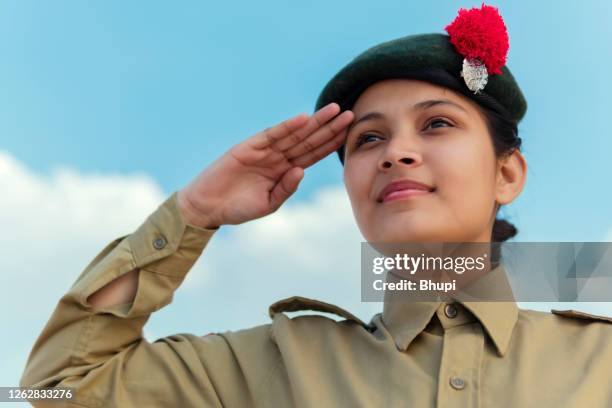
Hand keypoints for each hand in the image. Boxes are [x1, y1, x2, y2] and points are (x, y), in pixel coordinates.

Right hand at [177, 103, 353, 228]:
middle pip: (309, 140)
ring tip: (334, 110)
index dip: (331, 144)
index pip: (313, 154)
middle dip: (329, 128)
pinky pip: (272, 135)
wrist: (209, 207)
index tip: (349, 133)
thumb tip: (301, 170)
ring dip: (314, 122)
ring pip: (295, 134)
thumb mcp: (269, 203)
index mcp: (285, 171)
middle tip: (351, 114)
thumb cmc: (238, 208)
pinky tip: (303, 119)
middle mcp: (278, 157)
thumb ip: (286, 188)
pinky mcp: (248, 146)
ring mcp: (264, 150)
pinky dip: (287, 126)